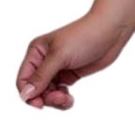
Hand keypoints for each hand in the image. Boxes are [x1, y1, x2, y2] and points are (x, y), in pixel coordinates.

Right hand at [16, 13, 131, 110]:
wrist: (111, 31)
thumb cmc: (84, 37)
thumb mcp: (60, 56)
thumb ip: (42, 76)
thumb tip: (25, 95)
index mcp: (36, 52)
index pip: (23, 80)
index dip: (28, 94)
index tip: (41, 103)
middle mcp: (44, 61)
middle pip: (35, 90)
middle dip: (46, 98)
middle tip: (61, 99)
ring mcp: (57, 68)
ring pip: (47, 93)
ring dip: (55, 101)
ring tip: (68, 100)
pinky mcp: (70, 74)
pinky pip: (59, 92)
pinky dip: (63, 99)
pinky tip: (70, 99)